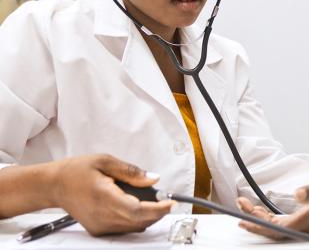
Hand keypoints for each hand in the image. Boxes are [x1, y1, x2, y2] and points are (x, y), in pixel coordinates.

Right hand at [51, 154, 174, 235]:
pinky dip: (136, 219)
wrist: (53, 186)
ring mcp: (100, 226)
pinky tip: (136, 206)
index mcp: (104, 197)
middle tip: (167, 199)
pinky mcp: (98, 230)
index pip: (138, 210)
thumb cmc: (77, 171)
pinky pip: (125, 229)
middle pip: (140, 221)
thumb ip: (131, 171)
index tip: (172, 202)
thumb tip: (154, 178)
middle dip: (158, 211)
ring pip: (134, 227)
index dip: (158, 208)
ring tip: (152, 200)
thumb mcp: (105, 161)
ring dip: (149, 216)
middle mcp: (102, 216)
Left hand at [236, 175, 308, 238]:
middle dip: (253, 219)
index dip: (257, 223)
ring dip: (260, 218)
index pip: (275, 227)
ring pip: (277, 227)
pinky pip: (284, 224)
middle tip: (240, 205)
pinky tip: (266, 211)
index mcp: (307, 220)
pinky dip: (270, 218)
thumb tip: (298, 194)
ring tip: (247, 206)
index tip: (243, 215)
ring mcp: (306, 225)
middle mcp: (305, 226)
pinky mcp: (308, 221)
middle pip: (272, 229)